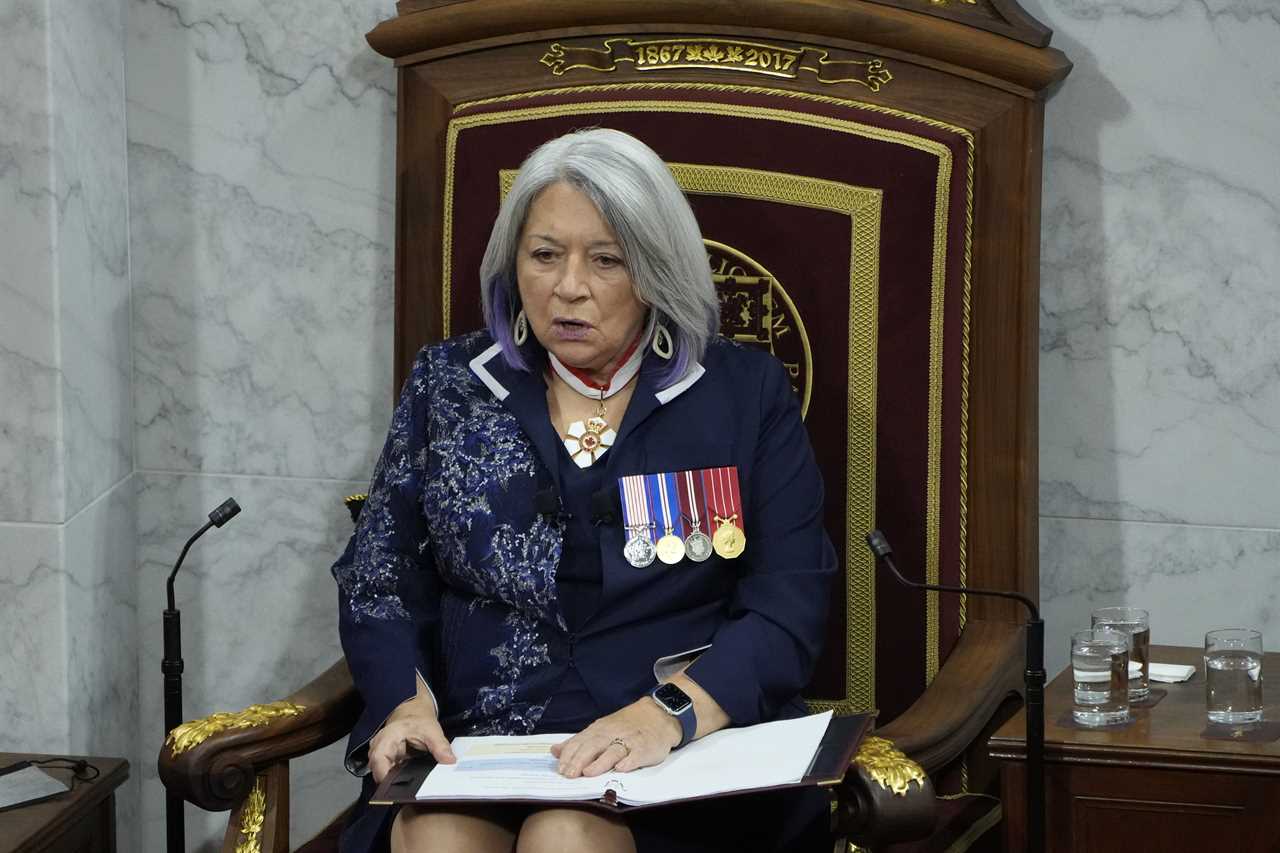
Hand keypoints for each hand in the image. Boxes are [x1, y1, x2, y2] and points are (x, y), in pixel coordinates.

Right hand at [367, 692, 455, 782]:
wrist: (414, 714)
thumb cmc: (418, 720)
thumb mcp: (432, 730)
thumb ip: (440, 746)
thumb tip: (450, 761)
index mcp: (387, 738)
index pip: (378, 761)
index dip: (385, 776)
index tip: (400, 787)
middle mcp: (378, 748)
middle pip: (378, 772)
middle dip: (392, 783)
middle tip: (412, 791)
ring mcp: (380, 756)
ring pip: (382, 775)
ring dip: (395, 782)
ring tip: (413, 787)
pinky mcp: (386, 762)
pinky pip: (388, 774)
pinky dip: (398, 779)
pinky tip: (411, 782)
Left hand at [550, 698, 681, 777]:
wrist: (658, 714)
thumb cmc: (627, 725)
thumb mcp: (600, 729)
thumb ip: (578, 742)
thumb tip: (555, 751)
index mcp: (599, 729)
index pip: (580, 741)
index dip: (569, 755)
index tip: (560, 769)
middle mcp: (612, 733)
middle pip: (593, 746)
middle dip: (580, 760)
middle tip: (569, 775)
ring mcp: (629, 740)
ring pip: (613, 750)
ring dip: (600, 762)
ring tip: (589, 773)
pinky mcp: (645, 748)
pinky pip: (636, 754)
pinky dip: (628, 761)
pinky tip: (621, 768)